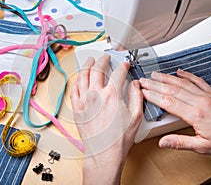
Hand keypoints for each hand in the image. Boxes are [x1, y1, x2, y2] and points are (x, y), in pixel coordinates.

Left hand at [70, 54, 142, 184]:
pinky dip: (77, 81)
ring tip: (90, 61)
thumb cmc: (119, 139)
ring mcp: (84, 100)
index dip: (123, 66)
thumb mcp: (136, 116)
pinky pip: (74, 89)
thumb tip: (135, 84)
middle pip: (98, 69)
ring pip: (83, 76)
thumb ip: (136, 96)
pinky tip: (79, 78)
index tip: (124, 64)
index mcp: (112, 94)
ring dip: (87, 65)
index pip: (118, 73)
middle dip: (103, 60)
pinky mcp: (77, 108)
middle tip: (105, 57)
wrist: (104, 153)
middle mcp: (96, 94)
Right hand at [139, 69, 210, 154]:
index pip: (168, 102)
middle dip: (155, 84)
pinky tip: (179, 72)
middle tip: (143, 80)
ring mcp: (206, 96)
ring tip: (155, 74)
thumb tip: (163, 142)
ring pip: (183, 83)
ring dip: (167, 78)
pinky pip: (198, 81)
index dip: (153, 96)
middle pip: (172, 90)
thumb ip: (180, 142)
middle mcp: (200, 102)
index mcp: (196, 115)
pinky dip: (187, 75)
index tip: (143, 91)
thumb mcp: (203, 147)